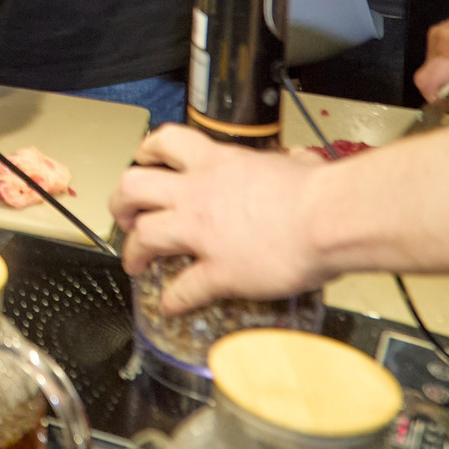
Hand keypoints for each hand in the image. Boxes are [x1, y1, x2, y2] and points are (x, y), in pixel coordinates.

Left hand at [111, 125, 326, 307]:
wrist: (328, 218)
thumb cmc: (319, 191)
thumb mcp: (298, 164)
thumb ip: (290, 163)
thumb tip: (301, 162)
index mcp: (218, 163)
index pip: (168, 143)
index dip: (147, 151)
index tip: (144, 160)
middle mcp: (199, 193)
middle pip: (134, 186)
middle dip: (121, 201)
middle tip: (123, 213)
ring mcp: (202, 233)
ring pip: (145, 236)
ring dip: (133, 251)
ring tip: (133, 262)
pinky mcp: (217, 270)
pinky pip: (183, 288)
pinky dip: (172, 299)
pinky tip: (169, 305)